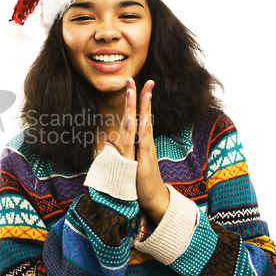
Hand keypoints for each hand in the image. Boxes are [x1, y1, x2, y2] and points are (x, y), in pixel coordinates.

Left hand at [125, 78, 169, 223]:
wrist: (154, 197)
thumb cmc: (142, 178)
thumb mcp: (132, 158)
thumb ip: (129, 146)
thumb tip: (121, 135)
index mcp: (141, 140)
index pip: (139, 115)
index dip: (137, 100)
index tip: (134, 83)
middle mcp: (145, 142)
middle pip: (143, 115)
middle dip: (140, 96)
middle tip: (138, 79)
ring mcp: (146, 150)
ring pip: (143, 125)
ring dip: (142, 108)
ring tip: (141, 92)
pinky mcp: (144, 161)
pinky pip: (141, 144)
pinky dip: (139, 131)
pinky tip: (137, 119)